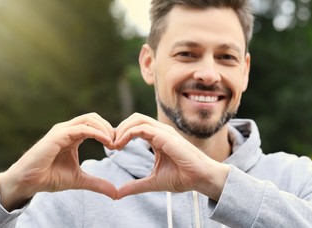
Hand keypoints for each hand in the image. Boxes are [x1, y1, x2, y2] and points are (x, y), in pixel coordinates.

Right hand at [0, 113, 116, 210]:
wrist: (29, 182)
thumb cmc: (50, 177)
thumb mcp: (80, 180)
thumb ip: (97, 183)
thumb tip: (116, 193)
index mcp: (73, 135)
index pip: (95, 124)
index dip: (109, 132)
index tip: (118, 146)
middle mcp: (67, 128)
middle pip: (94, 117)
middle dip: (109, 127)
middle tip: (118, 143)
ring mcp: (62, 130)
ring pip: (89, 119)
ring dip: (104, 129)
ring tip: (113, 143)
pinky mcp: (58, 135)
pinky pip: (81, 128)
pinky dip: (96, 132)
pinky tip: (105, 142)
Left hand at [114, 113, 229, 200]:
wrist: (200, 179)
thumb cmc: (182, 177)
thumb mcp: (153, 182)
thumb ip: (135, 185)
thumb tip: (118, 193)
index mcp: (158, 137)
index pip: (136, 126)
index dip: (121, 134)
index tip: (112, 148)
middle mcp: (160, 131)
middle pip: (134, 118)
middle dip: (119, 128)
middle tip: (110, 144)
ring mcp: (163, 131)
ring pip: (137, 119)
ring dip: (121, 129)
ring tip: (114, 145)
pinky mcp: (164, 135)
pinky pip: (141, 128)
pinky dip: (127, 134)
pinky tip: (120, 145)